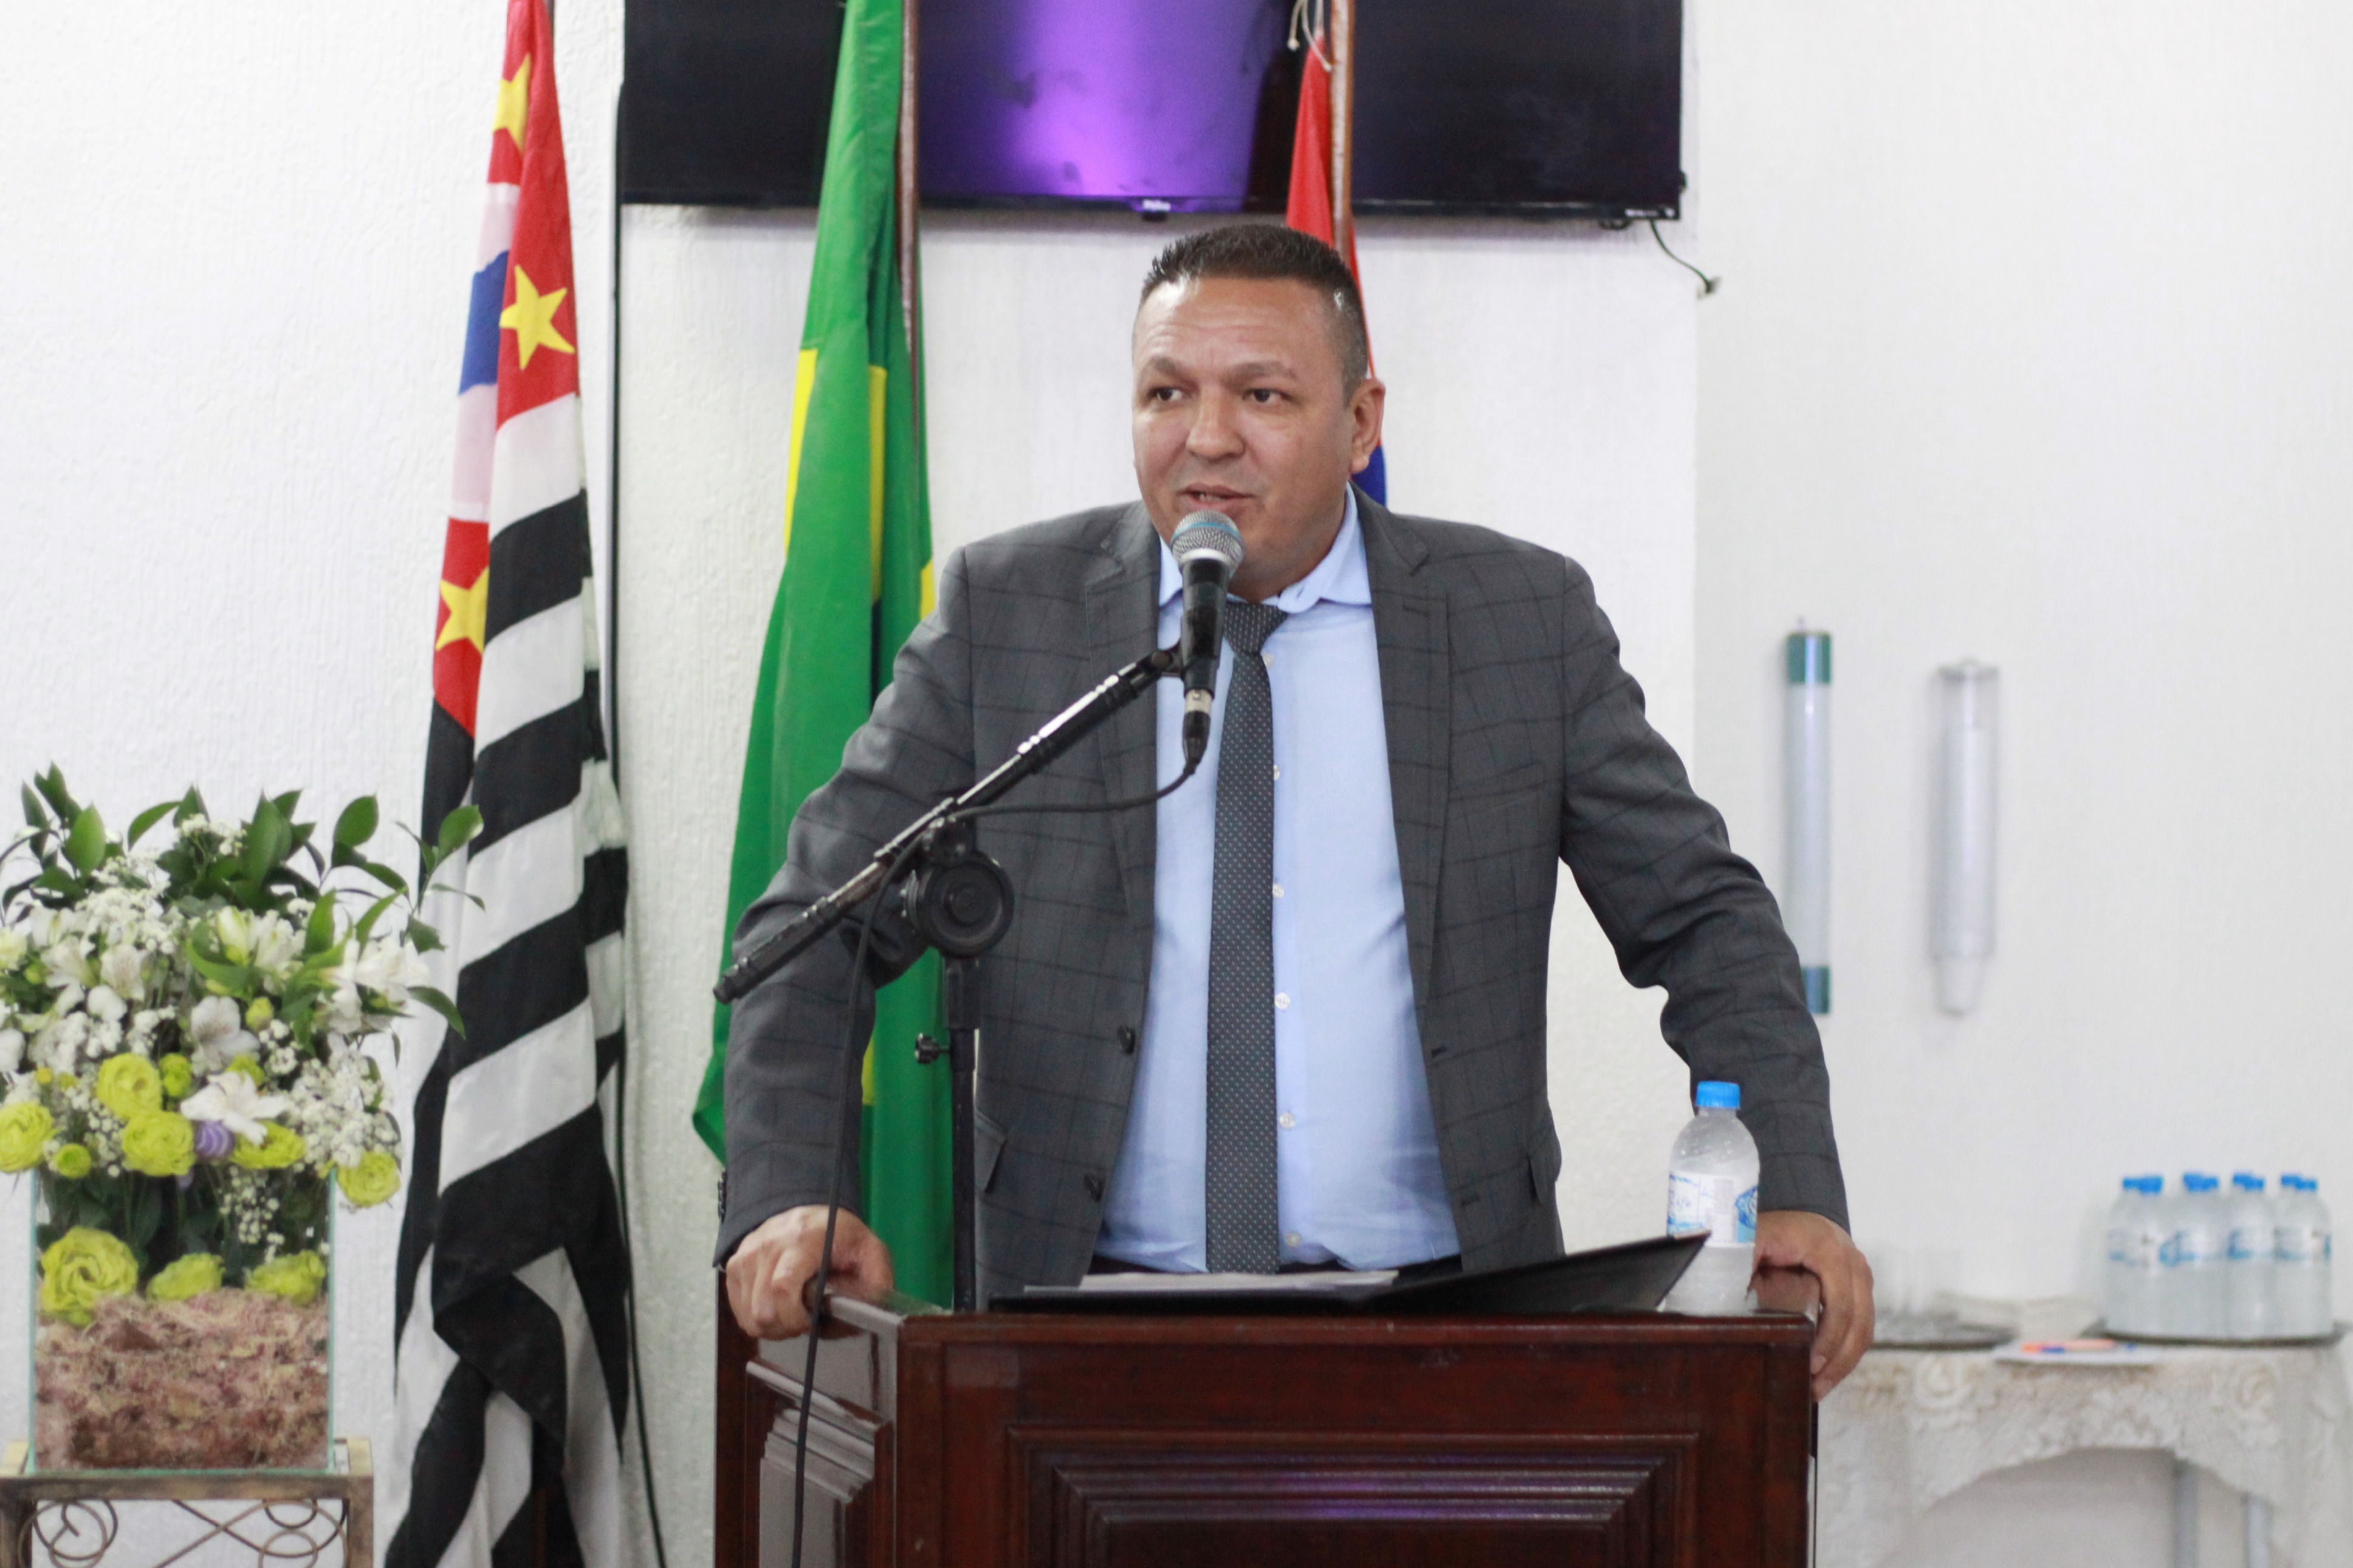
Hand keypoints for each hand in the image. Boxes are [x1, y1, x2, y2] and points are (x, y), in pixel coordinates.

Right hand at [725, 1205, 894, 1340]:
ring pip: (749, 1316)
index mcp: (804, 1239)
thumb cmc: (840, 1236)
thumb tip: (868, 1313)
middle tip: (805, 1322)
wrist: (808, 1213)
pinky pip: (739, 1312)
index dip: (794, 1317)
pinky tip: (778, 1308)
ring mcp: (747, 1254)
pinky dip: (758, 1320)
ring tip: (793, 1315)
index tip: (811, 1323)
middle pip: (763, 1309)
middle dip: (786, 1327)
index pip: (782, 1286)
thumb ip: (876, 1280)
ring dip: (773, 1327)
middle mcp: (769, 1244)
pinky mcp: (734, 1265)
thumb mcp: (870, 1250)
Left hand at [1752, 1209, 1873, 1398]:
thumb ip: (1744, 1264)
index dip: (1828, 1339)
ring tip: (1820, 1387)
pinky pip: (1863, 1324)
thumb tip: (1728, 1300)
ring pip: (1865, 1327)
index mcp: (1828, 1249)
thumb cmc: (1770, 1228)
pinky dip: (1848, 1350)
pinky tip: (1829, 1370)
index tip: (1811, 1366)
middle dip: (1839, 1360)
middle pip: (1858, 1321)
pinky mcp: (1861, 1287)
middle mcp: (1852, 1261)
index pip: (1840, 1304)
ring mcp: (1861, 1274)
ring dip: (1845, 1362)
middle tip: (1815, 1388)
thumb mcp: (1752, 1240)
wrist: (1794, 1211)